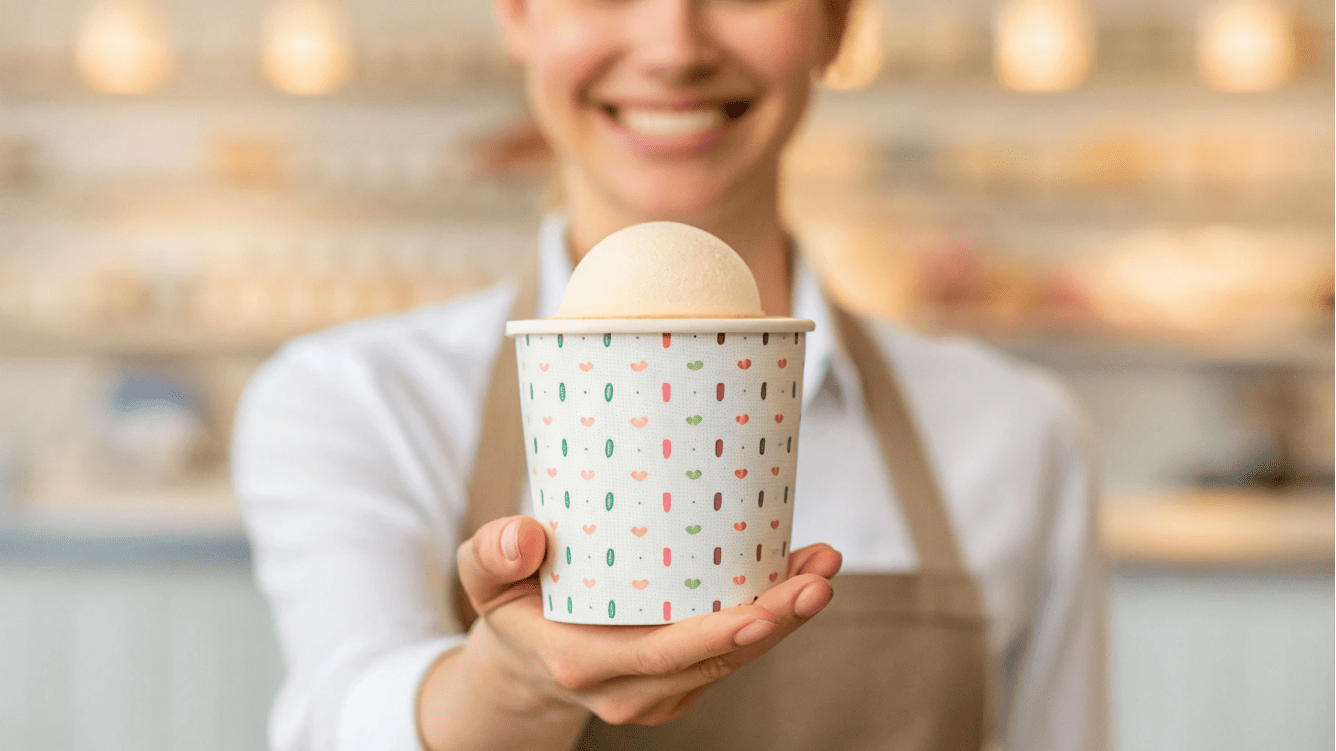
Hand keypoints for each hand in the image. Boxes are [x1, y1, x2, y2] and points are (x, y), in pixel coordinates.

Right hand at [455, 515, 840, 727]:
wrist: (520, 661)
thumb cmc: (507, 603)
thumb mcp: (481, 577)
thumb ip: (493, 553)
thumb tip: (526, 534)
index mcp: (582, 663)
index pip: (662, 655)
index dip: (717, 634)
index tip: (764, 605)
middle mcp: (626, 691)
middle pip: (716, 659)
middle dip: (777, 620)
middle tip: (819, 575)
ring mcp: (656, 695)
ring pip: (733, 660)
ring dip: (785, 617)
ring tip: (822, 566)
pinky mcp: (677, 686)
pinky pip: (731, 657)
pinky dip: (769, 620)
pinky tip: (797, 577)